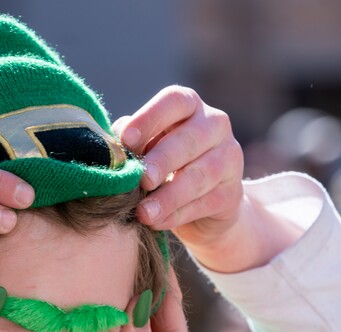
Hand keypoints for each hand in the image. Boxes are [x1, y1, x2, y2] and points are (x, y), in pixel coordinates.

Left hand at [114, 87, 300, 271]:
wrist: (199, 206)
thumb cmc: (162, 166)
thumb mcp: (145, 149)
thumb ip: (130, 144)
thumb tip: (109, 149)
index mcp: (188, 106)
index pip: (173, 101)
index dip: (149, 118)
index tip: (126, 139)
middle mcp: (214, 125)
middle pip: (190, 139)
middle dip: (163, 160)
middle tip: (142, 179)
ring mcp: (229, 158)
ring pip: (200, 175)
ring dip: (169, 196)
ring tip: (145, 212)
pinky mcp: (231, 193)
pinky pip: (204, 204)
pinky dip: (177, 215)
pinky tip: (156, 222)